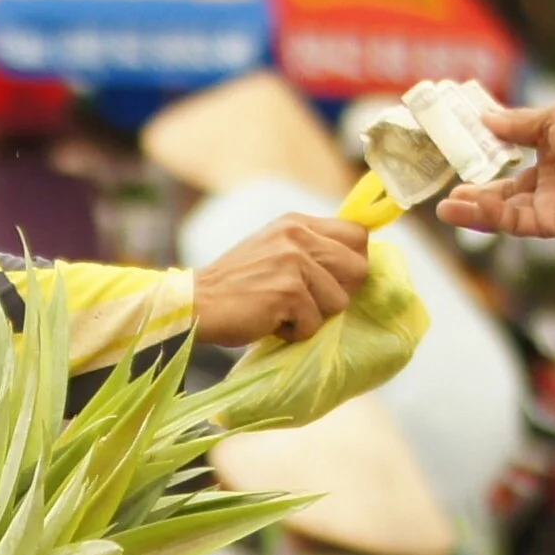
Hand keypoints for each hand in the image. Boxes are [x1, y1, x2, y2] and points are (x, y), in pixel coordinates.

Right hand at [190, 215, 371, 345]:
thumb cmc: (237, 285)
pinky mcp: (288, 291)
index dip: (354, 262)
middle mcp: (298, 235)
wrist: (196, 302)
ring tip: (281, 310)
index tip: (336, 280)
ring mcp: (294, 262)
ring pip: (339, 301)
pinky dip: (293, 332)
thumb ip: (310, 250)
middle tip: (307, 302)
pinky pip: (314, 324)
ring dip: (313, 316)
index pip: (357, 234)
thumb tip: (357, 265)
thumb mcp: (274, 250)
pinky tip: (269, 321)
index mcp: (297, 222)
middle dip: (339, 293)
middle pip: (358, 268)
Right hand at [437, 101, 554, 250]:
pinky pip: (514, 221)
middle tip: (445, 194)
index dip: (484, 163)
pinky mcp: (550, 223)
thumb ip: (517, 123)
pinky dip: (492, 215)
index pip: (509, 163)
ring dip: (474, 210)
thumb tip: (484, 118)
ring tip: (445, 208)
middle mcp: (546, 183)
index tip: (457, 158)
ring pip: (503, 211)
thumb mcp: (552, 118)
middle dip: (473, 195)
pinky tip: (471, 206)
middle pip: (501, 192)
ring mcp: (547, 206)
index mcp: (549, 155)